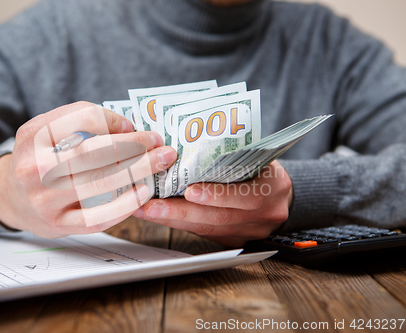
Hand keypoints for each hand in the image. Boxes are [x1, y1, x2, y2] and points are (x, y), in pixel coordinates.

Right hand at [0, 102, 176, 237]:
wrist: (9, 196)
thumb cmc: (38, 158)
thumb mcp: (47, 129)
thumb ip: (81, 121)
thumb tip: (128, 128)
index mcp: (34, 136)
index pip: (83, 119)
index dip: (114, 121)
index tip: (133, 127)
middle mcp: (36, 168)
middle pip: (94, 153)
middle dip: (135, 146)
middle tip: (161, 144)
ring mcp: (45, 200)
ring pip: (100, 184)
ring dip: (138, 171)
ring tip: (161, 163)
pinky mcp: (58, 225)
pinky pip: (97, 217)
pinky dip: (124, 205)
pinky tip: (142, 193)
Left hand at [133, 161, 292, 246]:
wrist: (281, 195)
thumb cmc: (262, 167)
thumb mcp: (256, 155)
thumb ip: (232, 154)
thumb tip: (186, 144)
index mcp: (272, 188)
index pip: (246, 196)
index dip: (217, 196)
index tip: (189, 191)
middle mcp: (264, 215)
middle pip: (219, 218)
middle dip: (181, 212)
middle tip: (151, 205)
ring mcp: (249, 232)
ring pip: (207, 229)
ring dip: (173, 220)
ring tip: (146, 210)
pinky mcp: (234, 240)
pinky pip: (205, 234)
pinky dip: (180, 224)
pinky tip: (159, 216)